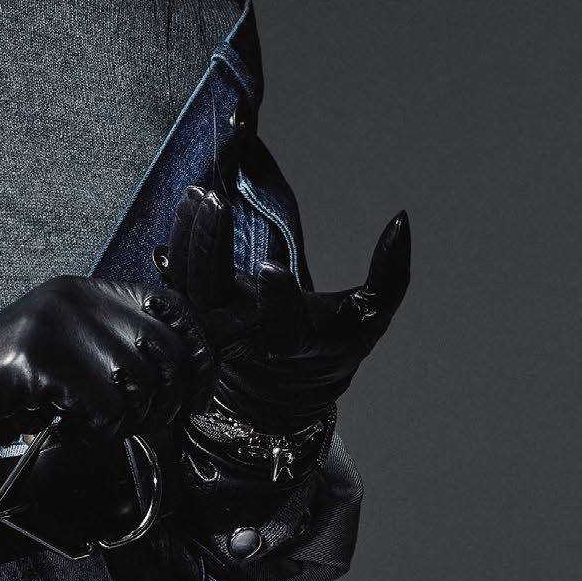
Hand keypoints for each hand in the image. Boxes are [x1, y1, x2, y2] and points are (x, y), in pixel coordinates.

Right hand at [0, 275, 214, 534]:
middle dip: (160, 404)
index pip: (176, 310)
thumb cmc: (2, 401)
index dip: (197, 358)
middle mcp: (74, 295)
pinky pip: (100, 407)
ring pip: (137, 384)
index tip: (188, 399)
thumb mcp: (72, 365)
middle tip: (123, 428)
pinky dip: (87, 436)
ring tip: (78, 430)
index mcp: (87, 291)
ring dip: (118, 424)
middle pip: (165, 353)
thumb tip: (199, 372)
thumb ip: (125, 358)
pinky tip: (54, 435)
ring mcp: (51, 322)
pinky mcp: (33, 356)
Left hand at [163, 182, 410, 434]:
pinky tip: (188, 206)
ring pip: (189, 288)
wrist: (283, 386)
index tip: (272, 267)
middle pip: (215, 305)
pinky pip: (179, 280)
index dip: (276, 305)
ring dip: (192, 238)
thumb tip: (402, 220)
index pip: (282, 333)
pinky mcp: (196, 313)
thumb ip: (392, 271)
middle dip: (210, 252)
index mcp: (295, 346)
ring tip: (201, 194)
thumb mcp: (371, 314)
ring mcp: (215, 328)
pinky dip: (180, 242)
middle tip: (215, 202)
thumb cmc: (334, 342)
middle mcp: (247, 341)